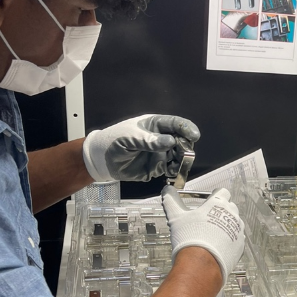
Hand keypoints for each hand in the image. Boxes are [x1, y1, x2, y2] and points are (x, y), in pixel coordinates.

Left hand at [82, 114, 199, 181]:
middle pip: (181, 141)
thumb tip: (171, 141)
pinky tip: (172, 171)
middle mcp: (161, 139)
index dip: (186, 128)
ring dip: (182, 160)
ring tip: (178, 164)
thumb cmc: (113, 141)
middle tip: (185, 153)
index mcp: (155, 126)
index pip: (175, 124)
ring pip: (179, 156)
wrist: (102, 160)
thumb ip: (150, 141)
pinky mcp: (158, 167)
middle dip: (186, 146)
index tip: (194, 135)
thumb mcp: (130, 138)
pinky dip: (176, 171)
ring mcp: (160, 153)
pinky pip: (172, 169)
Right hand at [162, 186, 244, 287]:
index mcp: (218, 204)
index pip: (222, 192)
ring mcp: (237, 230)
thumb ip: (171, 202)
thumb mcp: (176, 217)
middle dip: (221, 211)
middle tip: (210, 218)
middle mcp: (232, 215)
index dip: (215, 196)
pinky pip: (236, 239)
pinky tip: (219, 245)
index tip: (210, 200)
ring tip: (213, 233)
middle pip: (230, 207)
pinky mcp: (240, 245)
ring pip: (235, 223)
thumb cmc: (190, 238)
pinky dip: (229, 240)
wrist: (201, 263)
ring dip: (227, 225)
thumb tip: (167, 192)